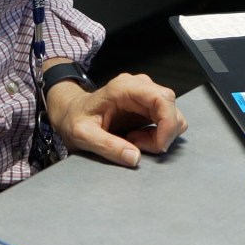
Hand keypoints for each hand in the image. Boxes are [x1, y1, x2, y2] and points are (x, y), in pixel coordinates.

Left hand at [45, 72, 187, 167]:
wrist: (71, 112)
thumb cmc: (75, 119)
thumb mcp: (83, 135)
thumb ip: (107, 146)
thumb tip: (134, 157)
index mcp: (124, 88)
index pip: (162, 98)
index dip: (168, 123)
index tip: (159, 146)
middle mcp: (139, 86)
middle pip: (171, 106)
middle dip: (163, 133)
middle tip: (138, 147)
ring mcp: (145, 95)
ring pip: (173, 114)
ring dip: (160, 135)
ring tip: (134, 142)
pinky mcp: (148, 106)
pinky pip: (166, 121)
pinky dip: (158, 135)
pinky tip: (137, 140)